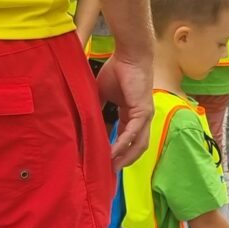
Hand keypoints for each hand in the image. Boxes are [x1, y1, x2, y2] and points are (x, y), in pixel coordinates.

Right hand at [99, 51, 153, 168]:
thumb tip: (84, 121)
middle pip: (136, 147)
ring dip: (124, 158)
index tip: (105, 161)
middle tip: (108, 172)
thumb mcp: (102, 94)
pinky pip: (132, 133)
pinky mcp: (143, 111)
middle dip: (123, 161)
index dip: (117, 151)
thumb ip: (97, 109)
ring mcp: (145, 115)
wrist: (129, 55)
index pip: (127, 139)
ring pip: (137, 144)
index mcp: (132, 114)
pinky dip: (122, 144)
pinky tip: (112, 153)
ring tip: (110, 168)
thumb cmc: (118, 70)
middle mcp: (142, 118)